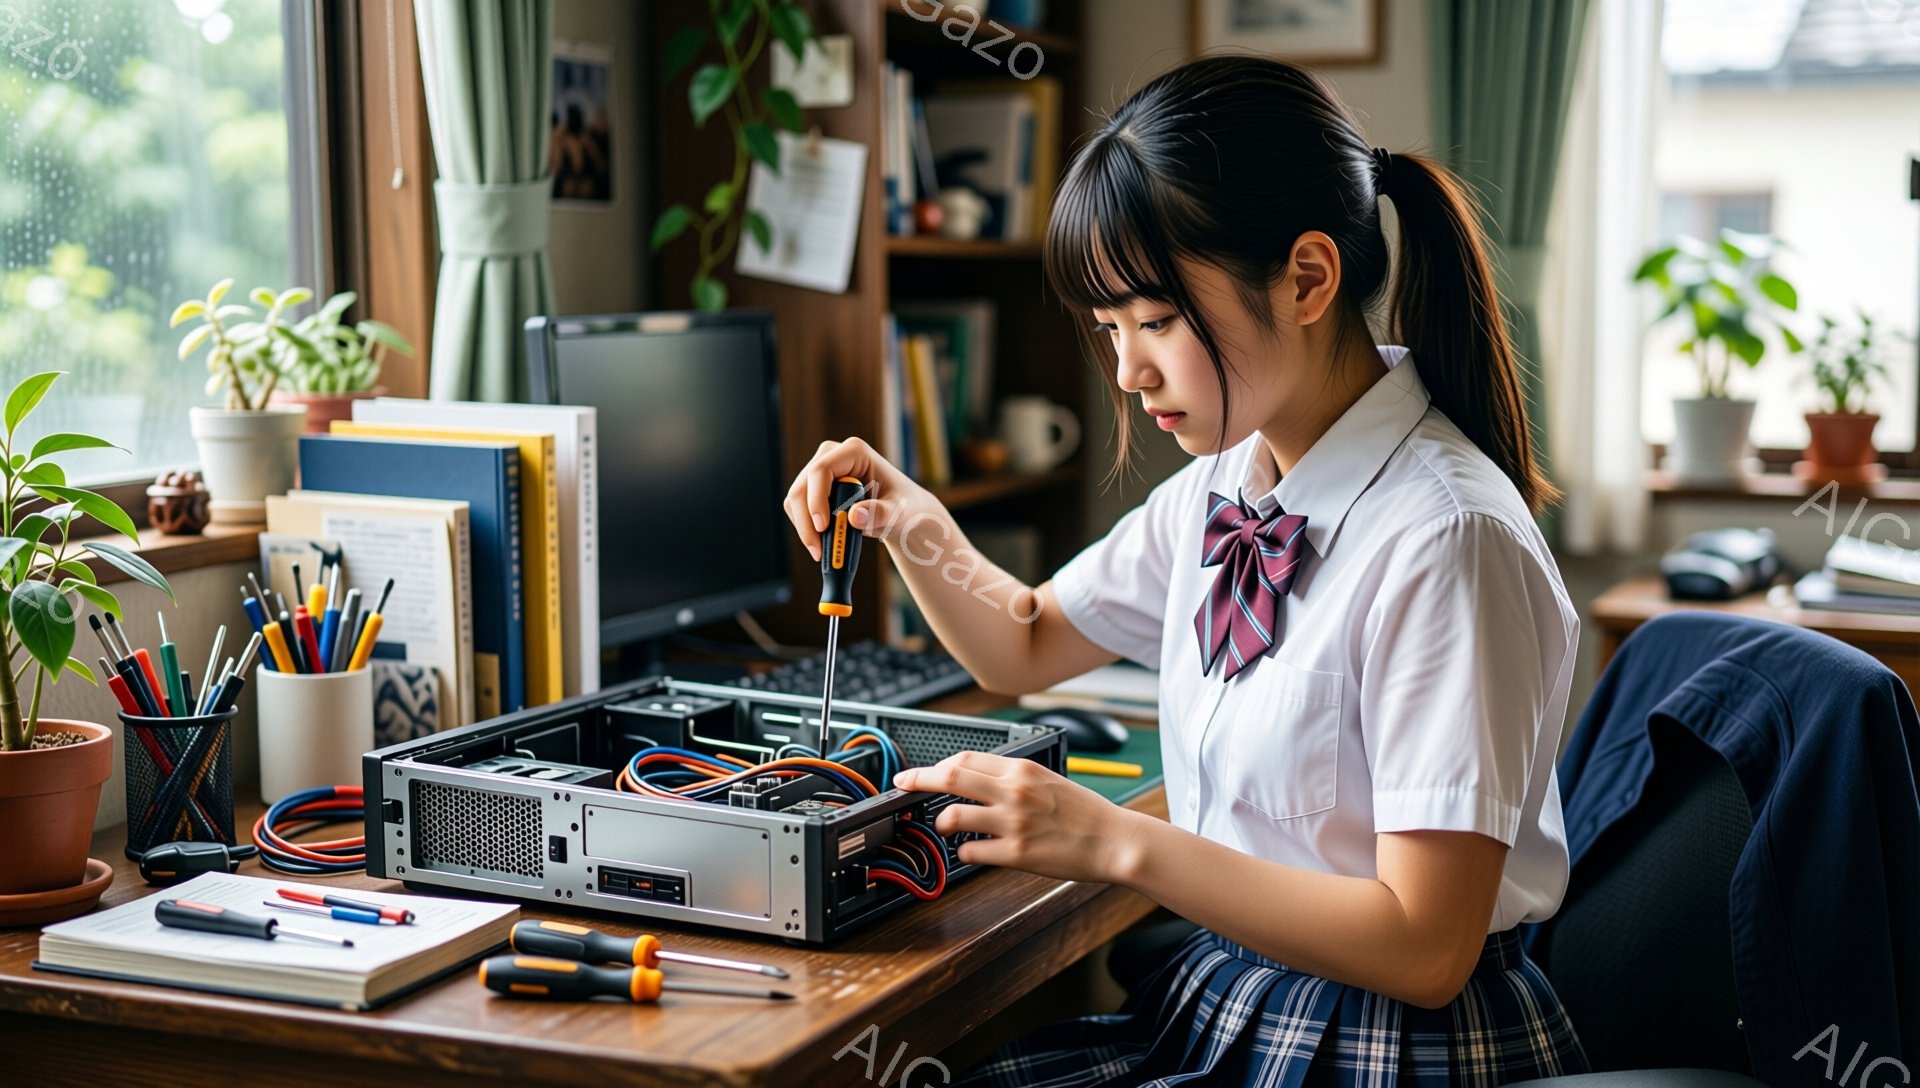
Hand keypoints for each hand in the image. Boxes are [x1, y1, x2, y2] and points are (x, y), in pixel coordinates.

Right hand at [783, 437, 930, 561]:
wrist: (900, 510)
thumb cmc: (902, 505)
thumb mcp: (898, 511)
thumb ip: (879, 513)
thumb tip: (854, 516)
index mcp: (854, 452)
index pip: (821, 470)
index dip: (817, 498)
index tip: (822, 527)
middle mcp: (832, 455)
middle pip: (803, 486)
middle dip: (807, 520)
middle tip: (818, 551)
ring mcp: (820, 470)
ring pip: (795, 499)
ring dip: (804, 528)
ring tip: (822, 553)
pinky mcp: (813, 487)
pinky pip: (798, 508)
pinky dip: (805, 528)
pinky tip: (821, 545)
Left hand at [893, 751, 1140, 885]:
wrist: (1115, 840)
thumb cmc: (1085, 812)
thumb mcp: (1049, 779)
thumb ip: (1014, 776)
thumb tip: (978, 777)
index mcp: (1022, 769)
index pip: (966, 758)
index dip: (935, 766)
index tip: (918, 773)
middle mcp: (1014, 792)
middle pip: (951, 777)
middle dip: (918, 780)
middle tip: (902, 786)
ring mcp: (1014, 823)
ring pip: (953, 816)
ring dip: (941, 822)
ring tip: (945, 827)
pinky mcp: (1016, 854)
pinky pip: (971, 852)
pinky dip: (965, 852)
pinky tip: (974, 851)